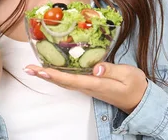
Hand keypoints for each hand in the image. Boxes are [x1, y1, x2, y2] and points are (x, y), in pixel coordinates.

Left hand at [24, 62, 147, 113]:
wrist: (139, 99)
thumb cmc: (134, 85)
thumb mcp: (128, 74)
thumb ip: (111, 69)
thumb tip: (95, 68)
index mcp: (98, 84)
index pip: (73, 80)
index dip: (56, 75)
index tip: (41, 70)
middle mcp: (89, 87)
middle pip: (63, 82)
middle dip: (45, 75)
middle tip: (28, 69)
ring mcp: (88, 87)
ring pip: (65, 81)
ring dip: (48, 75)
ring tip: (33, 68)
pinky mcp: (90, 85)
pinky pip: (70, 80)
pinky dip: (58, 74)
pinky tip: (51, 69)